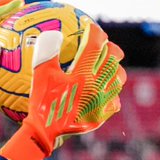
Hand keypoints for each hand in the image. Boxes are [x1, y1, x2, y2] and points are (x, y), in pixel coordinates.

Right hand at [0, 24, 125, 159]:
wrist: (45, 132)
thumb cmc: (41, 101)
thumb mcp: (40, 75)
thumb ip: (47, 52)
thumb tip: (53, 33)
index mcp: (83, 73)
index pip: (96, 45)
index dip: (95, 32)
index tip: (90, 27)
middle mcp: (98, 85)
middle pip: (113, 60)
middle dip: (110, 48)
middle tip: (104, 45)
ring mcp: (102, 102)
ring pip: (118, 79)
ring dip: (114, 69)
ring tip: (107, 68)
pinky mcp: (101, 115)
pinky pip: (115, 101)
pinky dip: (111, 94)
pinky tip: (104, 93)